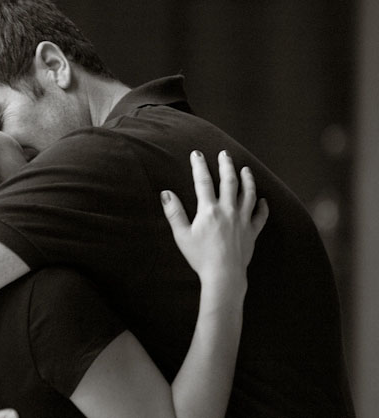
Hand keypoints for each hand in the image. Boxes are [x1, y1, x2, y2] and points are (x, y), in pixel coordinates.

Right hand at [160, 150, 268, 287]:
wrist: (224, 275)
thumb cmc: (200, 257)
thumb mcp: (182, 235)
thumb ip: (174, 213)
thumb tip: (166, 193)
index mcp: (209, 210)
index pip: (203, 182)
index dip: (199, 166)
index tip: (197, 154)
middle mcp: (228, 211)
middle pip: (229, 182)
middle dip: (226, 165)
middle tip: (225, 154)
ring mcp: (243, 220)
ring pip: (248, 194)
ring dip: (248, 179)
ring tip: (246, 169)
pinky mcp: (252, 232)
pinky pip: (260, 215)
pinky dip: (263, 206)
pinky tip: (263, 200)